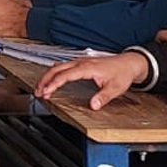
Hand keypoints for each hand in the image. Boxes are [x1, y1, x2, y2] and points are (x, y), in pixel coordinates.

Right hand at [34, 52, 150, 109]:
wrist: (129, 63)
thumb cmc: (122, 73)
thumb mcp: (115, 88)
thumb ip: (103, 97)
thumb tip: (93, 105)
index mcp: (87, 68)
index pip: (64, 75)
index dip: (53, 84)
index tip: (46, 92)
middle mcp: (81, 62)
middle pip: (56, 69)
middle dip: (44, 80)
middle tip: (38, 92)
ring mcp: (80, 61)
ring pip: (57, 66)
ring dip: (47, 76)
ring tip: (41, 88)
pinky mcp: (81, 63)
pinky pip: (62, 66)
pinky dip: (53, 73)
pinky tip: (51, 79)